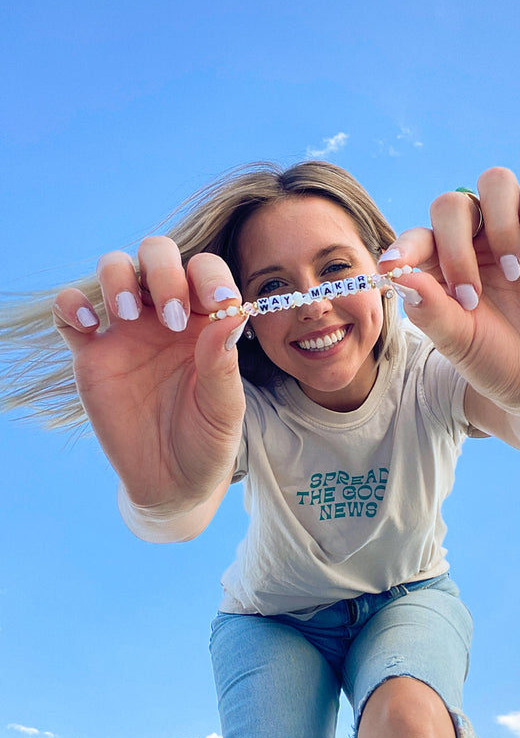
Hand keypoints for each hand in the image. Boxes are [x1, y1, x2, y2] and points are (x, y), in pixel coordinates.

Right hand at [53, 236, 246, 512]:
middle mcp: (165, 315)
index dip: (211, 275)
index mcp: (205, 321)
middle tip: (171, 318)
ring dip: (117, 277)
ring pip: (114, 269)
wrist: (170, 483)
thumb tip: (231, 314)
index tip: (219, 302)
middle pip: (157, 254)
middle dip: (163, 270)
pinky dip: (71, 303)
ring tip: (124, 315)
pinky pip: (69, 311)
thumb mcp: (224, 410)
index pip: (205, 271)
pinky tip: (88, 326)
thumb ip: (223, 365)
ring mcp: (126, 331)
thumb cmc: (207, 442)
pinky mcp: (91, 353)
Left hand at [379, 167, 519, 415]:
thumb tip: (400, 275)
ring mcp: (515, 228)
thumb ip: (430, 311)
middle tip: (471, 296)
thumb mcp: (456, 342)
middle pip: (451, 204)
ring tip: (514, 273)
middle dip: (456, 248)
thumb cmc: (491, 358)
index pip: (417, 237)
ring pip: (496, 181)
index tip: (393, 265)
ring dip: (500, 225)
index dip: (404, 246)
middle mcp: (475, 239)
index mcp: (440, 264)